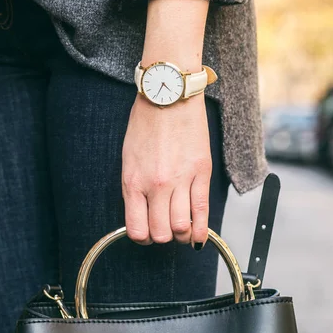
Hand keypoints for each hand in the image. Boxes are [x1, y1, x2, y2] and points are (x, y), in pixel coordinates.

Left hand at [121, 93, 211, 247]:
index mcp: (133, 182)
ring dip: (181, 234)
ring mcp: (181, 181)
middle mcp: (156, 186)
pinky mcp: (202, 173)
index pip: (137, 229)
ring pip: (182, 228)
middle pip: (161, 233)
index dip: (143, 237)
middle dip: (162, 237)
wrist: (169, 96)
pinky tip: (199, 237)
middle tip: (164, 230)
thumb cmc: (146, 123)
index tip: (147, 233)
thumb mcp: (129, 158)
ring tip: (181, 229)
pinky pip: (203, 211)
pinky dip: (202, 231)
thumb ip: (134, 187)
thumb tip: (142, 212)